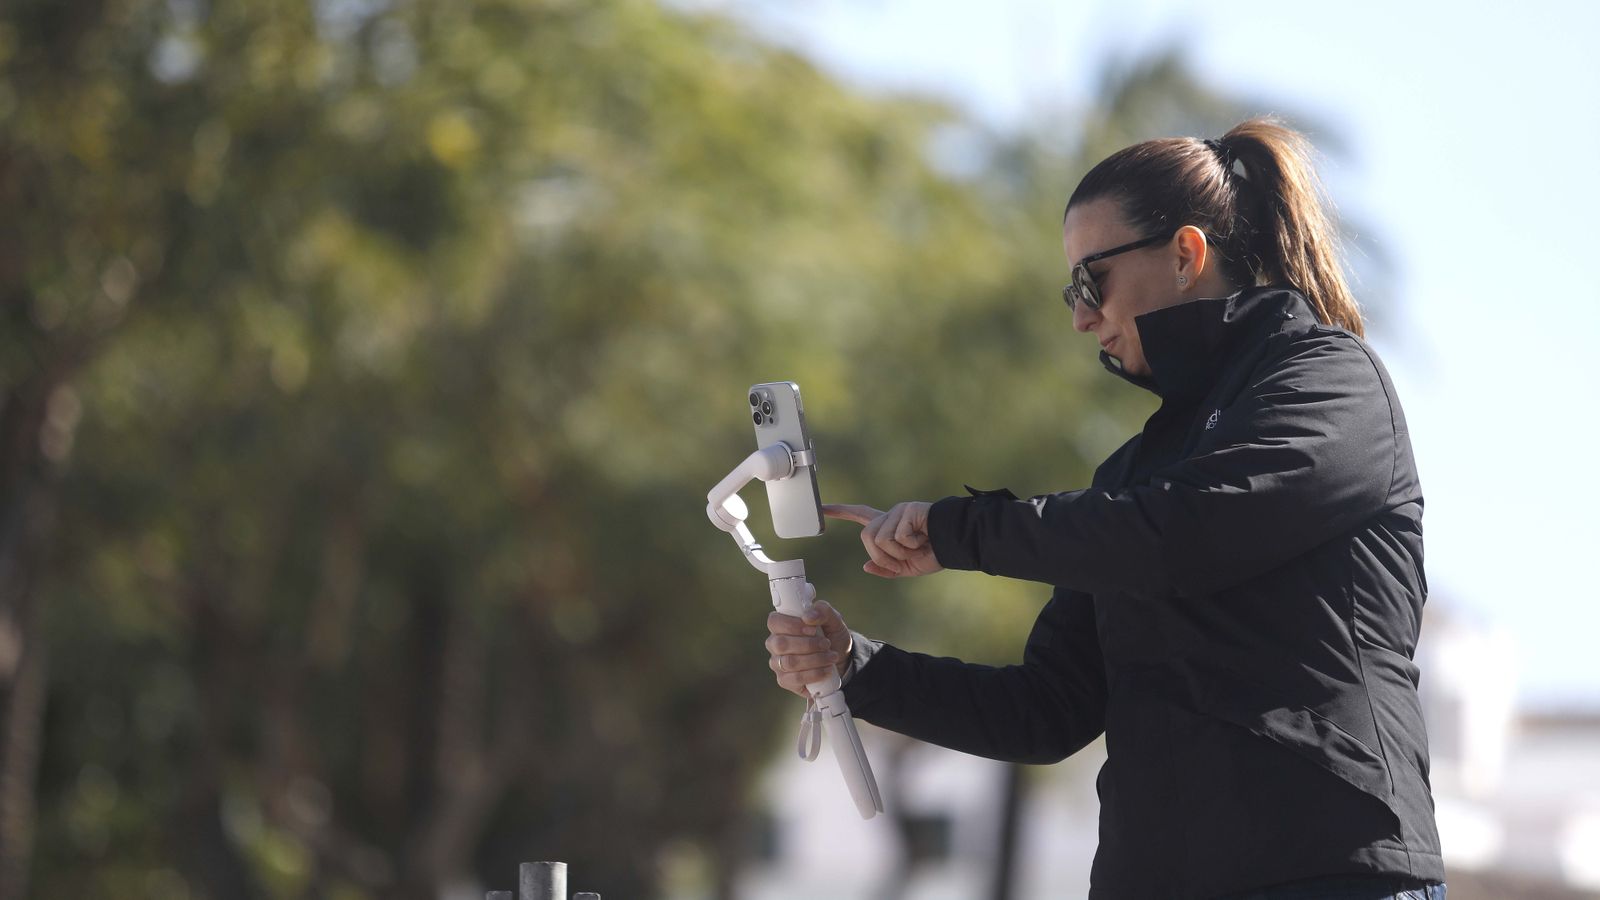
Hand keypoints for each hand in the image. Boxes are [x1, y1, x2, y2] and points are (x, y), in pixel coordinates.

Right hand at [766, 600, 850, 698]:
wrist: (841, 660)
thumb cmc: (832, 636)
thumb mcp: (834, 620)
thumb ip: (823, 611)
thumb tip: (808, 616)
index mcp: (782, 625)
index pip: (774, 621)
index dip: (792, 625)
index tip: (812, 629)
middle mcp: (775, 644)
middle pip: (780, 644)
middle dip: (808, 644)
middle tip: (826, 644)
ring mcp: (778, 663)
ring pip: (789, 662)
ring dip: (815, 659)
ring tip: (831, 657)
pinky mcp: (784, 680)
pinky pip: (794, 678)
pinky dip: (814, 674)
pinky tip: (826, 670)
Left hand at [824, 502, 944, 578]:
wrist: (955, 544)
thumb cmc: (934, 554)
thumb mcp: (906, 568)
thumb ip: (886, 568)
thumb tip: (865, 566)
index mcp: (888, 527)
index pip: (860, 515)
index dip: (840, 511)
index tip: (822, 507)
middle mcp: (890, 516)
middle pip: (867, 537)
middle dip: (881, 555)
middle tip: (903, 560)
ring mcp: (898, 512)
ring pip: (880, 539)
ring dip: (897, 552)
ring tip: (916, 548)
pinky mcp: (907, 510)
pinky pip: (897, 536)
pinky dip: (910, 545)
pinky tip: (923, 538)